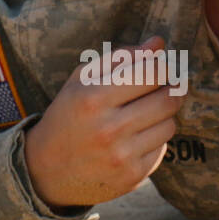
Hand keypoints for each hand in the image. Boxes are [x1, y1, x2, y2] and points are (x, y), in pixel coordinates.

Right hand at [24, 36, 184, 208]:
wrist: (46, 171)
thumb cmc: (67, 117)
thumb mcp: (81, 81)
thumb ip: (121, 57)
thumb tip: (158, 43)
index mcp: (93, 98)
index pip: (152, 73)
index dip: (163, 68)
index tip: (160, 69)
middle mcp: (109, 129)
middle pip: (168, 99)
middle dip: (173, 90)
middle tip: (166, 88)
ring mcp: (122, 156)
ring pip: (169, 125)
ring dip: (163, 116)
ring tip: (144, 115)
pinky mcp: (132, 176)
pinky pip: (162, 149)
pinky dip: (154, 140)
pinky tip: (135, 138)